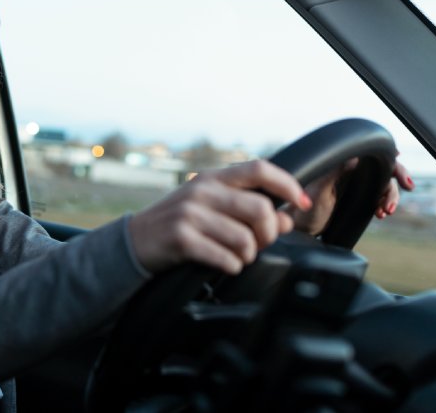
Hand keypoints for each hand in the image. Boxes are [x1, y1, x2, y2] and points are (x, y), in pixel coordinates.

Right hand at [128, 160, 310, 275]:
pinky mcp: (181, 238)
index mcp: (212, 178)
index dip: (288, 184)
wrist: (134, 241)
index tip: (301, 202)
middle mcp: (202, 191)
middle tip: (261, 244)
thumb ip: (246, 209)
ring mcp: (190, 214)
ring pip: (245, 239)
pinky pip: (225, 257)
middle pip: (260, 209)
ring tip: (239, 257)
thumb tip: (286, 218)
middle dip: (269, 234)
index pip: (259, 169)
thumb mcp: (209, 207)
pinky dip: (232, 266)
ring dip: (249, 255)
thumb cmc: (178, 223)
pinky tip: (224, 264)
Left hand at [289, 157, 413, 234]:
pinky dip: (384, 205)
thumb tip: (354, 157)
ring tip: (385, 211)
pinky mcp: (357, 200)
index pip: (369, 155)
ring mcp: (354, 186)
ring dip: (390, 196)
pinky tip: (381, 214)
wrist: (299, 228)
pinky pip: (378, 199)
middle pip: (381, 169)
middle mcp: (349, 172)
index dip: (386, 156)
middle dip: (396, 177)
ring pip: (382, 185)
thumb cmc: (302, 207)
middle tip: (408, 187)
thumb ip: (335, 172)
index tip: (398, 158)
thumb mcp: (319, 189)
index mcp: (340, 165)